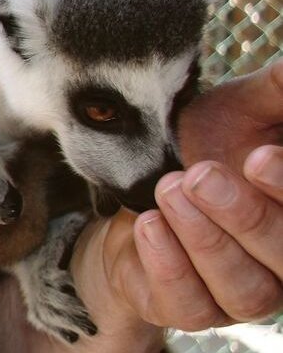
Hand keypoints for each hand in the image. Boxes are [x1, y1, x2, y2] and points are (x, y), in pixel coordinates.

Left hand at [90, 60, 282, 332]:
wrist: (133, 190)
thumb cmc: (203, 147)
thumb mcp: (239, 111)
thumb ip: (275, 92)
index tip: (257, 156)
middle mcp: (280, 263)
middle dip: (245, 216)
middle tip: (200, 175)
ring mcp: (241, 293)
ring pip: (244, 290)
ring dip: (205, 239)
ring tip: (169, 190)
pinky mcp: (191, 310)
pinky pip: (191, 305)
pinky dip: (170, 266)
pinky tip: (149, 225)